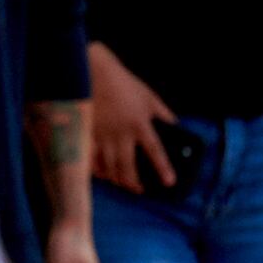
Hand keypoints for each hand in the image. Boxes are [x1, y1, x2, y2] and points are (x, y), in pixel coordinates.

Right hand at [89, 42, 178, 190]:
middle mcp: (121, 133)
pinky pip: (90, 159)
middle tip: (139, 189)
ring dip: (116, 179)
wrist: (95, 73)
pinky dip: (96, 170)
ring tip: (122, 183)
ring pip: (109, 167)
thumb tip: (174, 125)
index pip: (155, 150)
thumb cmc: (124, 84)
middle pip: (127, 167)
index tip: (169, 182)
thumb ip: (162, 112)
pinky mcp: (87, 135)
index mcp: (139, 123)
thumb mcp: (148, 96)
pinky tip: (102, 174)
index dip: (163, 167)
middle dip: (134, 183)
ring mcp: (102, 136)